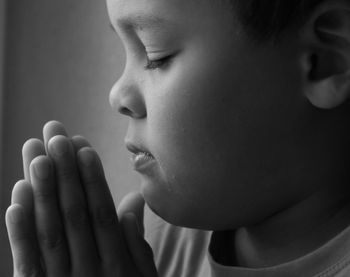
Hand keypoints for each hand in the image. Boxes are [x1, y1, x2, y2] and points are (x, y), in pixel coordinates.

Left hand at [5, 121, 157, 276]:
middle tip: (54, 134)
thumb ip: (137, 244)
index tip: (82, 147)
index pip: (102, 213)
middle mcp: (89, 271)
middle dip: (64, 172)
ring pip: (49, 230)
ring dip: (41, 190)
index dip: (92, 179)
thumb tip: (132, 202)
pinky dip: (20, 232)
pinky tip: (17, 198)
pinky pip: (28, 264)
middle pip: (74, 214)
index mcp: (117, 266)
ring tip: (35, 153)